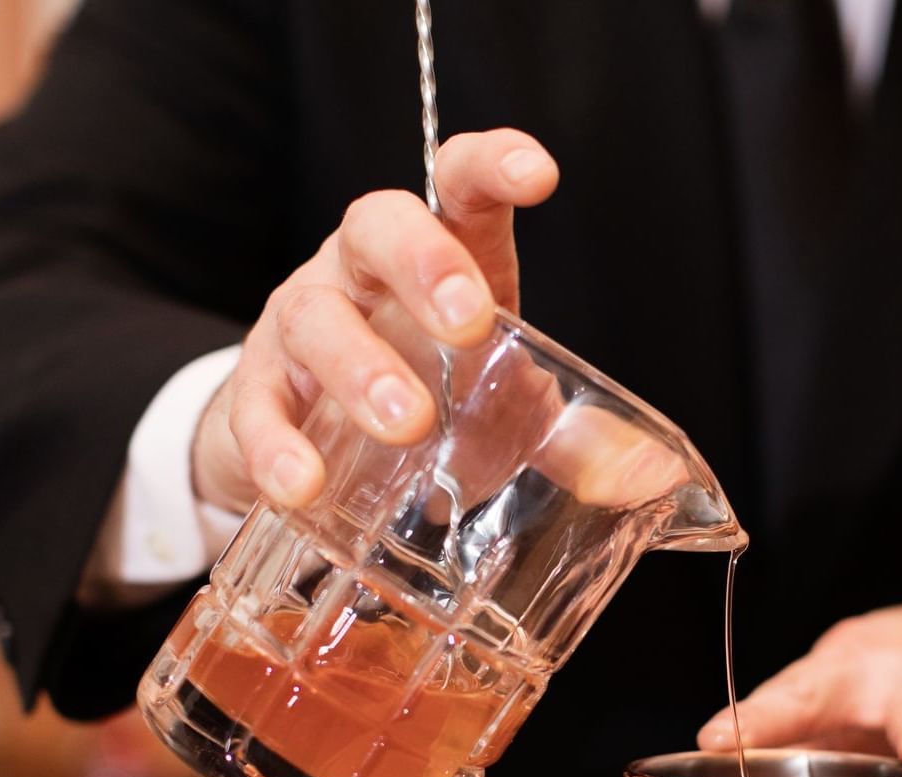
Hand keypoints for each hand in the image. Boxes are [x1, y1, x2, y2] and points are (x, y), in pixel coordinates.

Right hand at [191, 129, 560, 513]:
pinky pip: (258, 409)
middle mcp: (363, 273)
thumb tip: (646, 477)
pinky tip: (306, 484)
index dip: (492, 167)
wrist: (322, 447)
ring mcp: (301, 325)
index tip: (536, 175)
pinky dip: (278, 447)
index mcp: (441, 258)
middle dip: (424, 265)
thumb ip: (575, 443)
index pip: (460, 186)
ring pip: (315, 317)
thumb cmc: (433, 405)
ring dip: (360, 368)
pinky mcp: (255, 392)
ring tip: (408, 425)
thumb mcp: (511, 416)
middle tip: (468, 324)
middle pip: (378, 226)